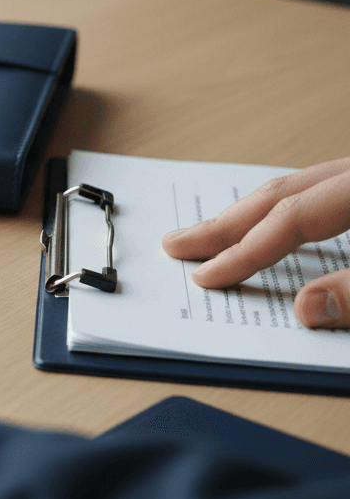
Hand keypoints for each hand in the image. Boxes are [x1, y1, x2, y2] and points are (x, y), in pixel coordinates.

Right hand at [162, 156, 349, 328]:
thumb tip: (308, 309)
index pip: (290, 216)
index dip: (245, 250)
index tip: (207, 275)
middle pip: (281, 194)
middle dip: (225, 223)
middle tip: (179, 242)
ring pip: (298, 190)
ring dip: (252, 217)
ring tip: (215, 236)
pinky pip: (318, 196)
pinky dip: (286, 215)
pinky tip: (275, 231)